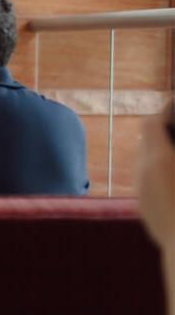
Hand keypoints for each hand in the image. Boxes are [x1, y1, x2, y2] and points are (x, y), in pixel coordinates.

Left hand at [137, 104, 174, 246]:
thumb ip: (172, 146)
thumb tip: (168, 143)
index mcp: (159, 159)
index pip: (152, 123)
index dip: (165, 111)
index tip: (174, 106)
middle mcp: (143, 173)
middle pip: (147, 141)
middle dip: (164, 131)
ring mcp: (142, 192)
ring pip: (145, 162)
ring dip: (161, 152)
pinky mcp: (145, 208)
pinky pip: (148, 181)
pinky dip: (160, 172)